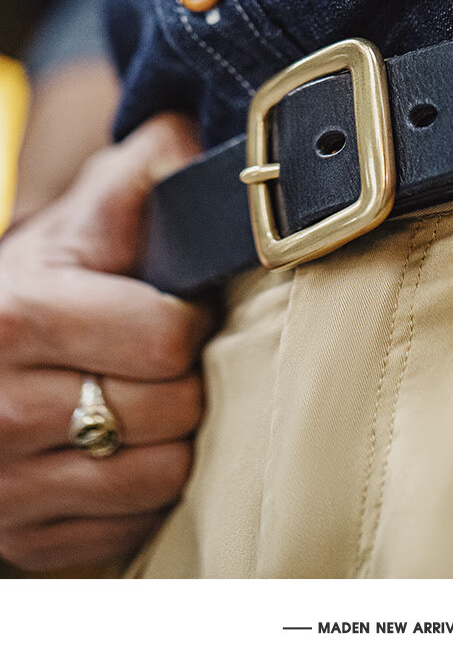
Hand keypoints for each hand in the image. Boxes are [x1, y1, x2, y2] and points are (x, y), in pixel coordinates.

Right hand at [0, 114, 212, 570]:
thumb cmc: (33, 285)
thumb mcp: (74, 220)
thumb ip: (139, 174)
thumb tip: (194, 149)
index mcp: (16, 316)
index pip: (165, 339)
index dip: (188, 321)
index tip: (176, 311)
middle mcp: (1, 408)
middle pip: (169, 411)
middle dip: (184, 379)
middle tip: (165, 360)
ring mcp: (6, 488)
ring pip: (158, 478)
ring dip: (170, 439)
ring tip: (149, 402)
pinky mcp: (22, 542)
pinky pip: (129, 530)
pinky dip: (141, 495)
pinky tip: (123, 452)